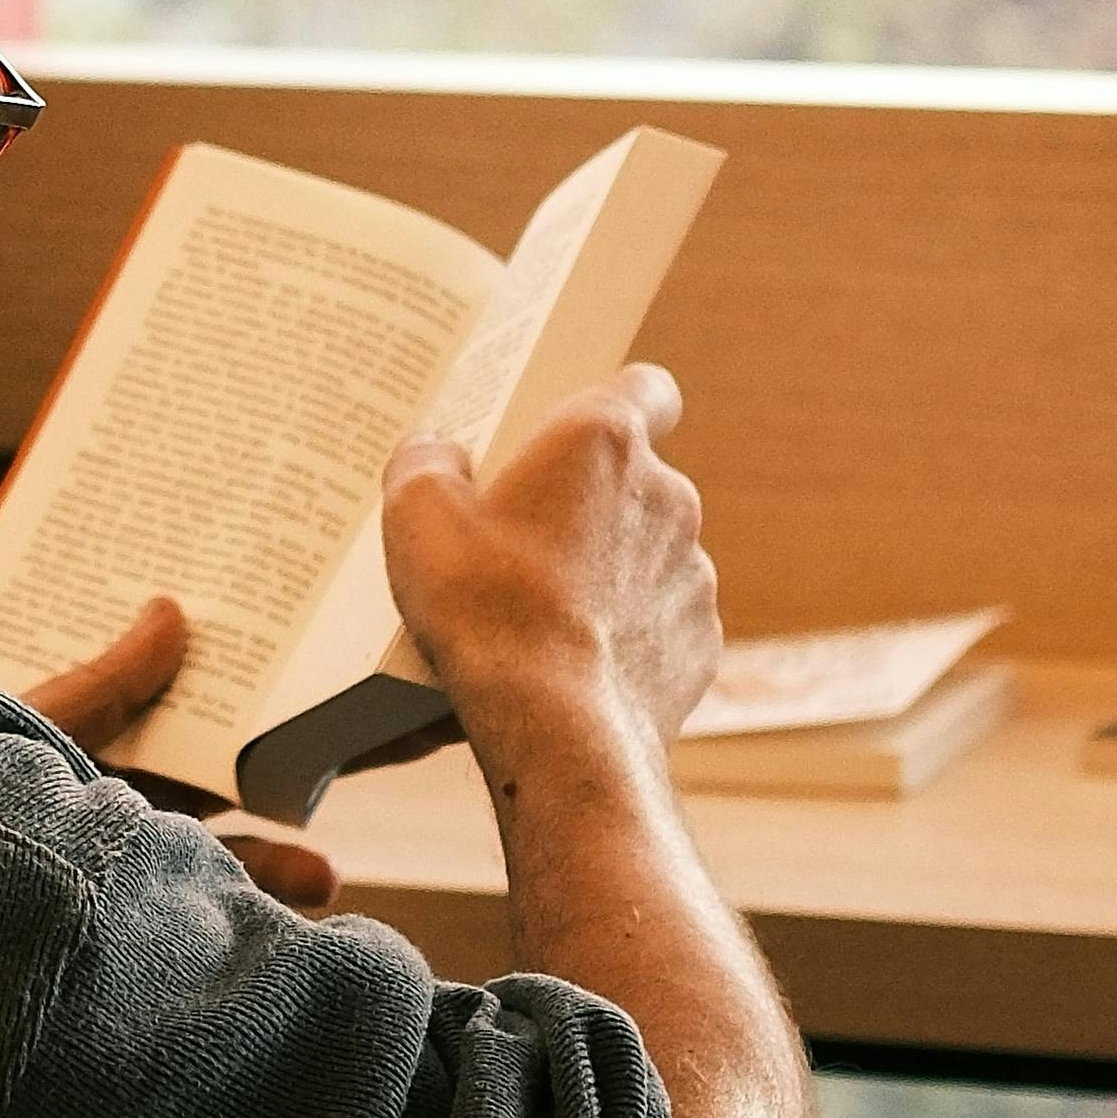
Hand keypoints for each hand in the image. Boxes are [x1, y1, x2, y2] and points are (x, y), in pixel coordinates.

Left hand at [19, 600, 339, 904]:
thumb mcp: (33, 727)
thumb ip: (105, 685)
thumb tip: (171, 610)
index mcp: (83, 755)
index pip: (177, 720)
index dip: (244, 696)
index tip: (310, 677)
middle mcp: (104, 817)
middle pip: (213, 789)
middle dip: (287, 774)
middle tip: (359, 754)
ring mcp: (115, 877)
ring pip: (212, 866)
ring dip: (273, 867)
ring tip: (323, 876)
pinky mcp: (123, 937)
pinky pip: (192, 928)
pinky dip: (242, 926)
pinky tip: (286, 924)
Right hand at [378, 368, 720, 772]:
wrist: (559, 731)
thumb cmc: (488, 610)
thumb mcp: (417, 518)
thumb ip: (423, 462)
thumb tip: (432, 449)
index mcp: (604, 441)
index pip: (644, 387)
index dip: (613, 401)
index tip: (573, 431)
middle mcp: (667, 495)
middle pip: (634, 477)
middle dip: (587, 500)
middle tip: (521, 536)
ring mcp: (692, 572)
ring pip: (649, 552)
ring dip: (608, 569)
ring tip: (541, 611)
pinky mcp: (699, 641)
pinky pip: (661, 620)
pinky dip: (627, 633)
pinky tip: (575, 662)